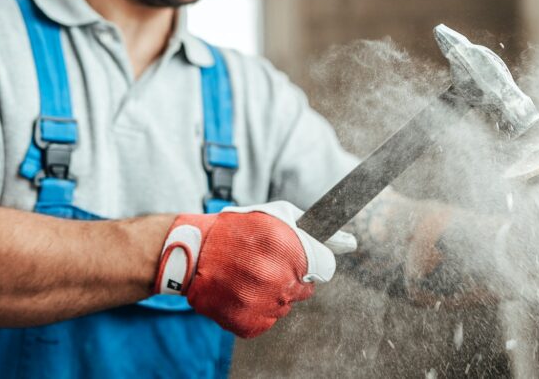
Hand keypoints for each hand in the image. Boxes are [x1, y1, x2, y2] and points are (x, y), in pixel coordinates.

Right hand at [153, 200, 355, 337]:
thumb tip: (346, 243)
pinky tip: (240, 291)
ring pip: (285, 304)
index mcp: (289, 250)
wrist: (192, 255)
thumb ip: (308, 229)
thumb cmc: (235, 231)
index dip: (312, 262)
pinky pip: (266, 319)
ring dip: (272, 293)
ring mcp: (265, 305)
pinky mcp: (250, 323)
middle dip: (291, 276)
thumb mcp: (273, 216)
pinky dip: (256, 308)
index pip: (325, 267)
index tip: (301, 260)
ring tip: (247, 276)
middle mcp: (280, 280)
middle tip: (265, 264)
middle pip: (305, 288)